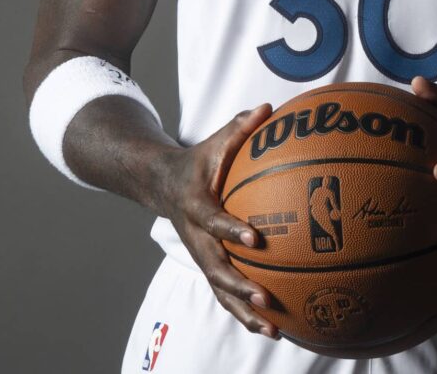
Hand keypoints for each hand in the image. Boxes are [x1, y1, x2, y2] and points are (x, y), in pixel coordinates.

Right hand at [155, 103, 279, 337]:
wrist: (162, 184)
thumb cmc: (200, 160)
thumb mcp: (216, 140)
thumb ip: (241, 126)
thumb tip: (270, 108)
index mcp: (195, 205)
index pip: (212, 219)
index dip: (230, 229)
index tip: (255, 238)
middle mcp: (195, 237)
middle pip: (213, 267)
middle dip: (237, 285)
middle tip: (264, 296)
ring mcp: (200, 256)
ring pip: (219, 290)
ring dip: (243, 311)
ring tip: (272, 328)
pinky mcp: (207, 267)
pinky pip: (225, 295)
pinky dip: (245, 313)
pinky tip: (274, 328)